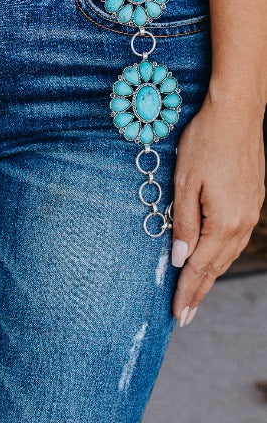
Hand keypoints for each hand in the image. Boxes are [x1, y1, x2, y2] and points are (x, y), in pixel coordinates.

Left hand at [170, 87, 264, 325]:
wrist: (236, 114)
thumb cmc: (206, 142)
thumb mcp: (185, 182)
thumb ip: (183, 223)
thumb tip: (181, 258)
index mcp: (223, 222)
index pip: (200, 267)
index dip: (187, 291)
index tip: (176, 314)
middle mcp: (241, 223)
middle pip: (216, 267)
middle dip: (199, 291)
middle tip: (184, 316)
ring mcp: (250, 212)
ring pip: (227, 254)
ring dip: (211, 276)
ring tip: (195, 293)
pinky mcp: (252, 200)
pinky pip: (234, 238)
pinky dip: (221, 254)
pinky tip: (213, 257)